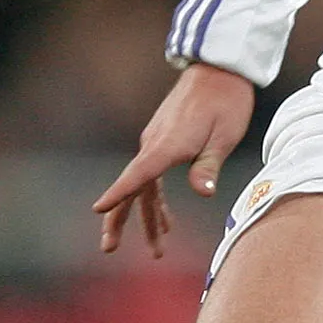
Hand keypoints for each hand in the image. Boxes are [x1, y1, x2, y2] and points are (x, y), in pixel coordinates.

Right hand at [93, 63, 258, 257]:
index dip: (118, 193)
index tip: (97, 208)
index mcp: (166, 146)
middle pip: (130, 188)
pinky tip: (167, 222)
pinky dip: (157, 201)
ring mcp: (156, 143)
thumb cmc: (225, 103)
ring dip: (146, 218)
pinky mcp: (163, 142)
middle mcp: (154, 145)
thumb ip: (208, 166)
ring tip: (156, 250)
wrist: (219, 71)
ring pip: (142, 187)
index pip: (137, 174)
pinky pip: (152, 177)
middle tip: (109, 248)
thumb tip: (203, 193)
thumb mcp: (223, 136)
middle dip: (118, 219)